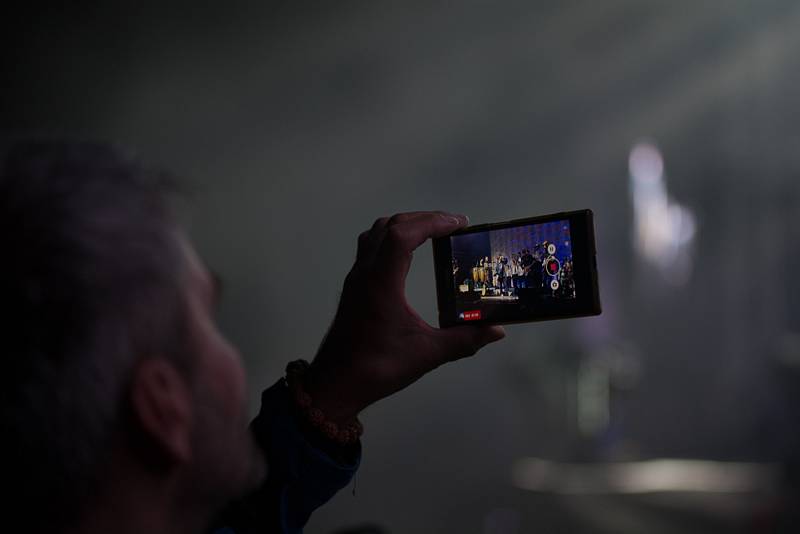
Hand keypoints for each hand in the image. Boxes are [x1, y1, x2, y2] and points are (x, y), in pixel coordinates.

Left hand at [304, 211, 505, 422]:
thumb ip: (464, 340)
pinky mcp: (354, 288)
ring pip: (375, 234)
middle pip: (389, 227)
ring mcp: (356, 279)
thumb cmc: (376, 367)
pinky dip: (390, 239)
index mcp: (380, 283)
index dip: (432, 222)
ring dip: (403, 225)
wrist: (336, 383)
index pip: (403, 235)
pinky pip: (369, 248)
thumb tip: (495, 331)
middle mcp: (364, 273)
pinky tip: (406, 254)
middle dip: (422, 219)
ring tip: (430, 231)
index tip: (458, 224)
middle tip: (451, 225)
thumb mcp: (427, 354)